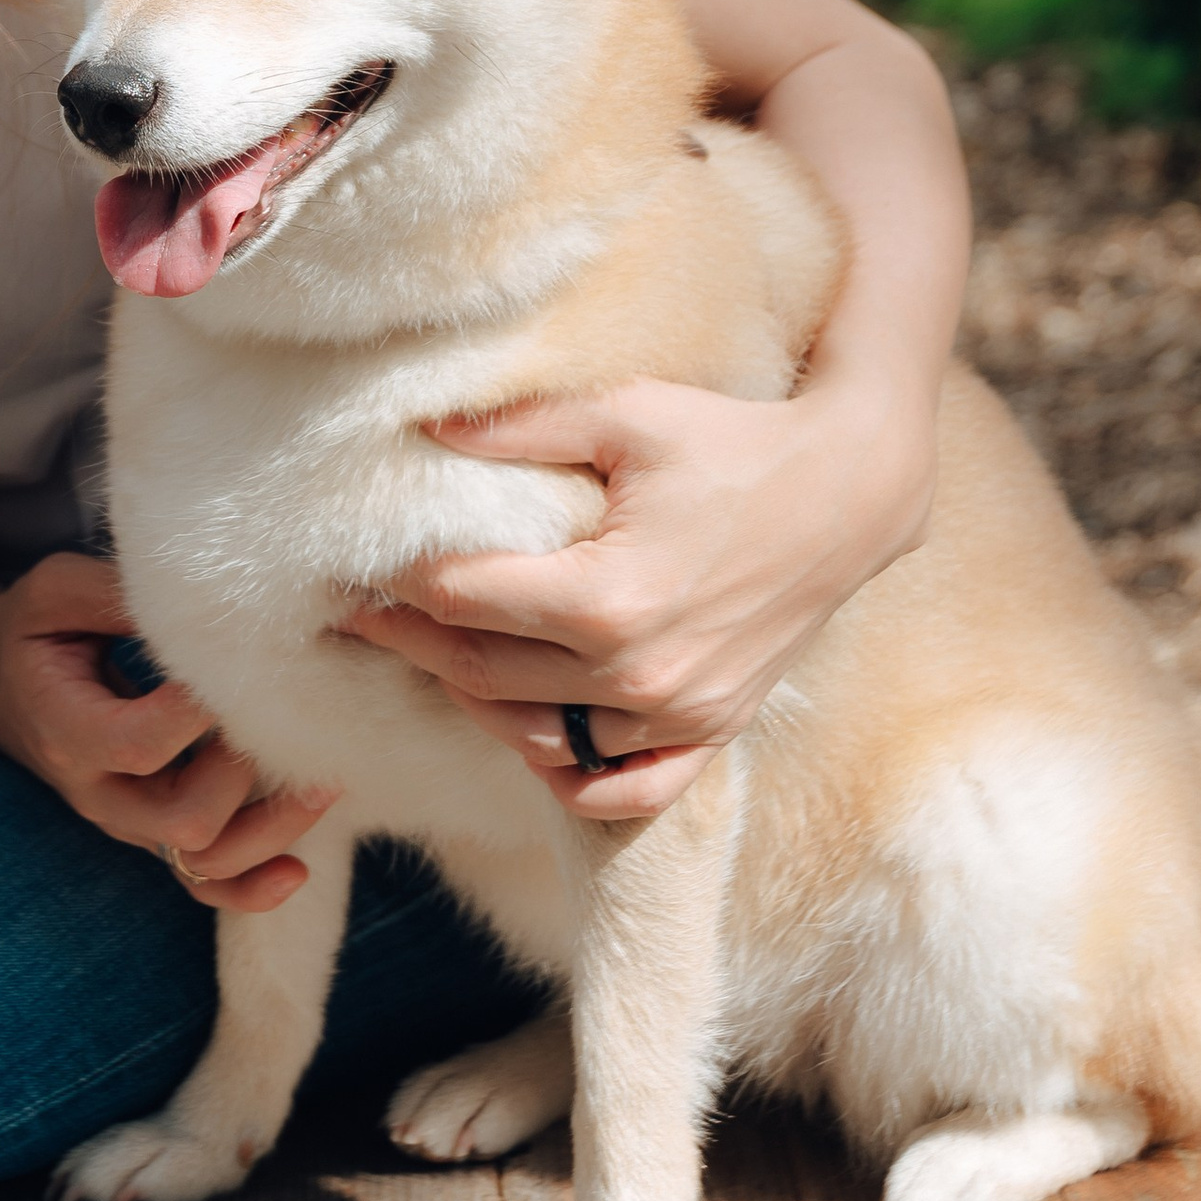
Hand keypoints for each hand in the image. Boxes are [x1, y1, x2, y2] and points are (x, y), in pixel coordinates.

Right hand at [0, 551, 338, 910]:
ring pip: (204, 860)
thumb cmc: (32, 630)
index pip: (143, 743)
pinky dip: (251, 888)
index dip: (201, 711)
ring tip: (324, 780)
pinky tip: (296, 873)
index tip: (238, 660)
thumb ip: (119, 597)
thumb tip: (202, 599)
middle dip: (246, 771)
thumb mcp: (56, 593)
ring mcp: (127, 821)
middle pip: (184, 819)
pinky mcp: (151, 830)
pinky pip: (202, 883)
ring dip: (272, 827)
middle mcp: (97, 793)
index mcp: (67, 731)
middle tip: (282, 713)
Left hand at [339, 376, 937, 820]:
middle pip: (481, 678)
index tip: (350, 570)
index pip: (460, 604)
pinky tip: (533, 739)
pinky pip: (623, 786)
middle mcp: (636, 675)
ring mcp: (677, 714)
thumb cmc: (733, 442)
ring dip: (477, 703)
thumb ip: (519, 428)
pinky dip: (570, 774)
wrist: (850, 492)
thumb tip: (423, 428)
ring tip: (435, 658)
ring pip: (538, 736)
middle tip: (363, 616)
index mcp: (603, 598)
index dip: (395, 586)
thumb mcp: (625, 414)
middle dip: (413, 644)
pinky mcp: (711, 730)